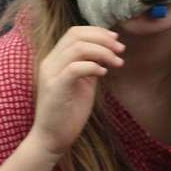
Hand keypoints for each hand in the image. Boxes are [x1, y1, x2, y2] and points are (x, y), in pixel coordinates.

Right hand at [29, 26, 123, 157]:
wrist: (51, 138)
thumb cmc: (68, 112)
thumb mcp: (82, 84)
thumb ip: (90, 66)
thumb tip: (106, 53)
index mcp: (55, 59)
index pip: (74, 33)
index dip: (97, 32)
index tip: (116, 40)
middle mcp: (50, 62)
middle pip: (76, 35)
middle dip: (103, 38)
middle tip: (120, 50)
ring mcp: (51, 74)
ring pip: (77, 48)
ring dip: (102, 52)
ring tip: (117, 62)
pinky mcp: (55, 88)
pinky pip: (75, 68)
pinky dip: (93, 66)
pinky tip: (104, 73)